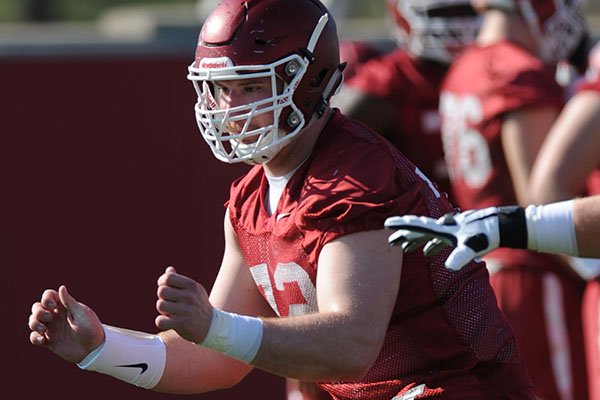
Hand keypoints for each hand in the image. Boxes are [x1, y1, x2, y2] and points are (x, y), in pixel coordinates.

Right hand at [28, 285, 104, 362]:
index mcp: (65, 307)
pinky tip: (43, 340)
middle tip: (49, 318)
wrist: (93, 350)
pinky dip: (34, 337)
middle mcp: (56, 316)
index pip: (48, 296)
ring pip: (33, 321)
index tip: (52, 306)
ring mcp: (52, 328)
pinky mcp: (49, 341)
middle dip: (38, 311)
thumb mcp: (82, 314)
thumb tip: (61, 287)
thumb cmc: (91, 328)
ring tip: (43, 330)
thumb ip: (70, 302)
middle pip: (37, 307)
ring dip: (34, 323)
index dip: (46, 298)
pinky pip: (34, 337)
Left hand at [155, 266, 212, 343]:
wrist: (212, 325)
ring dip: (162, 310)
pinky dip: (161, 321)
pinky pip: (160, 321)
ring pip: (160, 305)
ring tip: (170, 311)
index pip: (168, 277)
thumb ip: (180, 280)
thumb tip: (168, 270)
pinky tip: (168, 321)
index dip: (162, 282)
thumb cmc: (199, 305)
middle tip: (169, 302)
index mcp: (192, 286)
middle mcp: (189, 296)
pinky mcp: (181, 324)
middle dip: (162, 297)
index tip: (164, 287)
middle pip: (161, 291)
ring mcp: (185, 310)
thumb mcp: (194, 290)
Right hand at [384, 207, 500, 270]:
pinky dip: (430, 245)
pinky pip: (438, 239)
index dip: (401, 226)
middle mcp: (443, 227)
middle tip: (390, 241)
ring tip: (403, 249)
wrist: (501, 226)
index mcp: (442, 229)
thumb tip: (449, 267)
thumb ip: (460, 256)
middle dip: (404, 236)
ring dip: (415, 241)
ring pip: (427, 235)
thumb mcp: (472, 247)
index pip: (417, 226)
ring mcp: (450, 230)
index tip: (386, 224)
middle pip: (418, 230)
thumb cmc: (486, 236)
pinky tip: (428, 253)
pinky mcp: (457, 235)